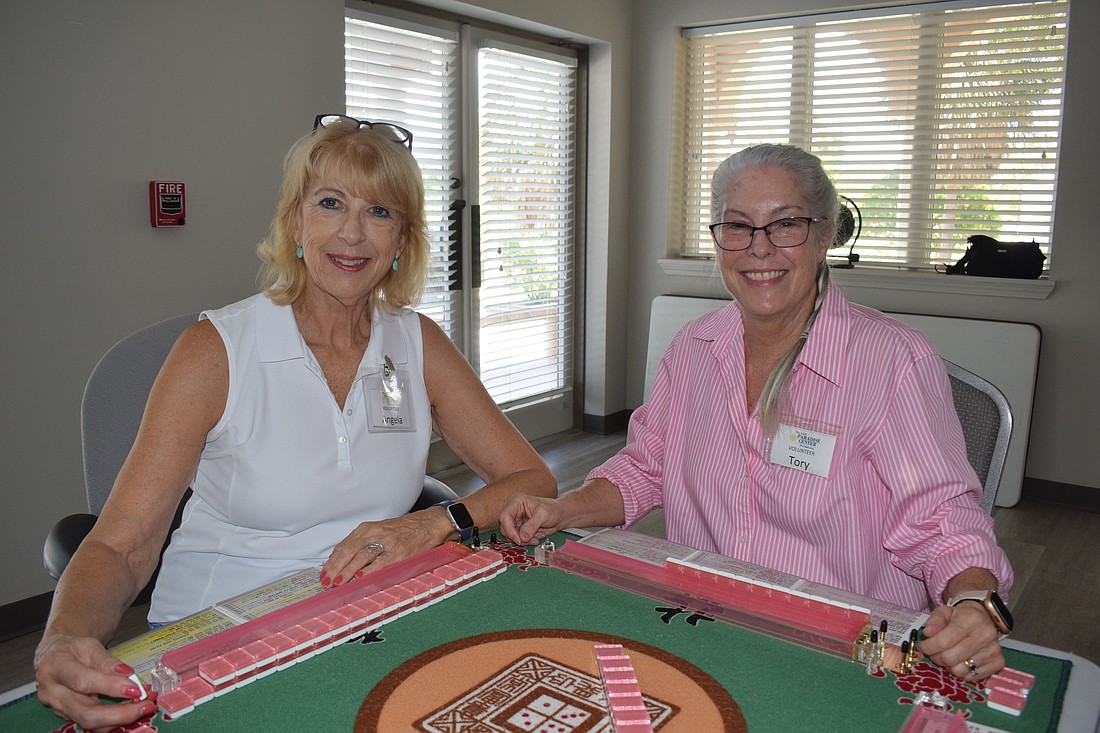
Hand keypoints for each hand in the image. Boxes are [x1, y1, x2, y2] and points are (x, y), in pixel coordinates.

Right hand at [34, 633, 157, 730]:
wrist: (54, 655)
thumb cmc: (71, 648)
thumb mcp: (89, 646)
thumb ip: (108, 661)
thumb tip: (128, 675)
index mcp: (55, 668)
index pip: (83, 682)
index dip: (110, 687)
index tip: (135, 688)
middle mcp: (53, 693)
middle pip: (87, 713)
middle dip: (120, 714)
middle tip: (146, 704)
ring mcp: (58, 708)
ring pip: (90, 723)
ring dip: (121, 718)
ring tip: (144, 706)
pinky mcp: (67, 716)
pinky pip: (92, 722)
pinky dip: (115, 718)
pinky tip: (132, 708)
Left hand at [321, 511, 448, 585]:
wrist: (429, 524)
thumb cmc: (404, 529)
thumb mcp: (380, 531)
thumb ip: (363, 544)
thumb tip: (344, 562)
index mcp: (367, 529)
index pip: (344, 546)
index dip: (332, 561)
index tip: (324, 574)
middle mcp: (374, 533)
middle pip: (348, 551)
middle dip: (335, 568)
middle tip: (327, 582)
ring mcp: (387, 542)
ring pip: (361, 556)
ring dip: (347, 571)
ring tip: (339, 583)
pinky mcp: (400, 552)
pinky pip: (381, 562)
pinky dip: (370, 570)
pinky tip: (361, 578)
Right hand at [499, 493, 566, 544]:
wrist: (560, 515)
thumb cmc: (553, 509)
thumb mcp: (543, 515)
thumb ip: (532, 525)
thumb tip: (522, 537)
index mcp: (516, 501)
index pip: (505, 516)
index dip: (509, 530)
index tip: (519, 539)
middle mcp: (514, 509)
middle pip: (505, 527)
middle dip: (518, 536)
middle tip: (531, 539)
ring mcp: (516, 519)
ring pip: (511, 535)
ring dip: (524, 540)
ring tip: (537, 536)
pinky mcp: (520, 527)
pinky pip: (518, 538)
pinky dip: (527, 541)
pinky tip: (537, 536)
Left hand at [918, 601, 1004, 679]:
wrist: (984, 619)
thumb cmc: (961, 617)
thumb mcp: (944, 612)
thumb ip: (934, 621)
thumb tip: (927, 633)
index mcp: (971, 620)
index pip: (944, 641)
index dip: (928, 647)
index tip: (922, 647)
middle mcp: (985, 635)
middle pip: (950, 658)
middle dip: (936, 657)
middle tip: (934, 653)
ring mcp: (993, 650)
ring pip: (960, 670)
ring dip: (948, 666)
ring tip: (948, 656)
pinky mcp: (998, 663)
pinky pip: (972, 677)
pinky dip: (962, 671)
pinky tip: (961, 661)